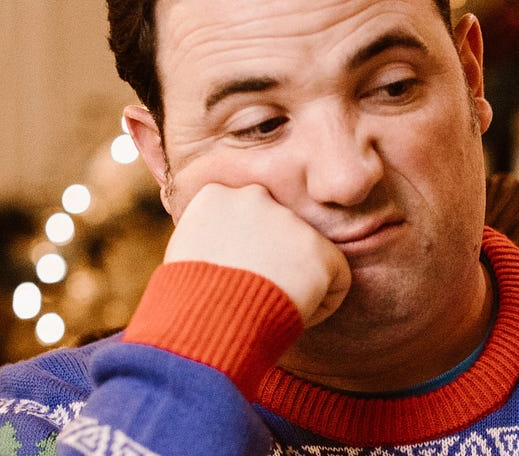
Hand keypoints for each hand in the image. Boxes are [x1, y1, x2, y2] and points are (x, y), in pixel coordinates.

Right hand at [163, 183, 350, 326]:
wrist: (208, 322)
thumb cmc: (185, 303)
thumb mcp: (183, 256)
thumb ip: (209, 239)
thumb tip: (224, 252)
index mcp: (216, 195)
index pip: (243, 216)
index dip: (241, 251)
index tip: (229, 277)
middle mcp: (255, 197)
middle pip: (277, 232)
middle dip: (272, 260)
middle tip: (250, 293)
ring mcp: (291, 221)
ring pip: (305, 257)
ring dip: (292, 282)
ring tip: (265, 306)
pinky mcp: (321, 250)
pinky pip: (335, 282)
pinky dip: (319, 306)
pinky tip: (289, 314)